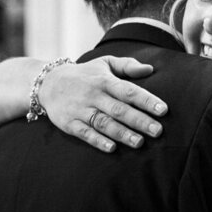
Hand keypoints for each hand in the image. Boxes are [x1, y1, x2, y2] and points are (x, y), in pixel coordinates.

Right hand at [38, 57, 167, 152]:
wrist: (48, 83)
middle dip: (140, 121)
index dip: (147, 100)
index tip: (163, 110)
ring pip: (104, 123)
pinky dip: (98, 141)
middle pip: (119, 110)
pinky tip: (112, 148)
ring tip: (140, 143)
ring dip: (122, 134)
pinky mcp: (69, 123)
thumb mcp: (104, 63)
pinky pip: (85, 133)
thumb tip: (150, 69)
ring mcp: (81, 110)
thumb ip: (127, 66)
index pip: (129, 91)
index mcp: (104, 81)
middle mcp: (94, 95)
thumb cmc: (84, 74)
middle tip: (158, 131)